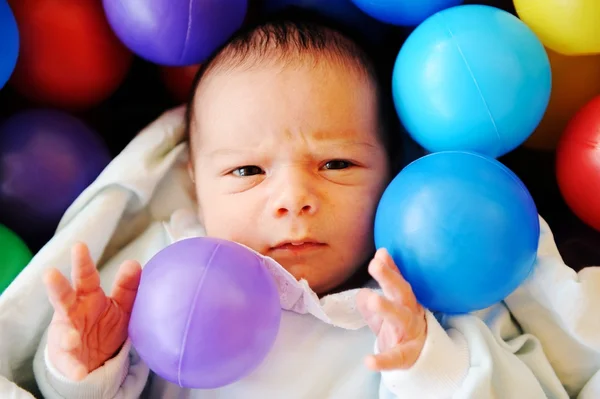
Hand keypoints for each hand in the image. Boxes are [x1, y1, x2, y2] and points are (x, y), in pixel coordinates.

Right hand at [44, 242, 141, 380]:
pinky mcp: (67, 358)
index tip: (79, 246)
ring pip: (63, 332)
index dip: (83, 262)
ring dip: (66, 335)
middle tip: (50, 274)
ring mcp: (67, 334)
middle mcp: (73, 312)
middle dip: (57, 286)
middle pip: (64, 297)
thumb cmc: (105, 323)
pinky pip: (71, 363)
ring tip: (73, 338)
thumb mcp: (120, 305)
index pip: (86, 276)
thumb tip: (135, 262)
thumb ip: (128, 286)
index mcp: (88, 296)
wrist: (94, 358)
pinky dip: (75, 368)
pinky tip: (80, 372)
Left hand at [357, 248, 426, 370]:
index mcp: (406, 302)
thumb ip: (373, 302)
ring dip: (386, 308)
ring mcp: (410, 334)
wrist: (422, 361)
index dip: (391, 267)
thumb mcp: (388, 314)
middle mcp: (410, 314)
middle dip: (389, 278)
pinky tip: (368, 361)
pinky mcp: (406, 356)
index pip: (398, 281)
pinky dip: (382, 361)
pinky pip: (395, 358)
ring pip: (400, 319)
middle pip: (402, 293)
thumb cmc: (402, 331)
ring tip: (372, 299)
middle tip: (374, 265)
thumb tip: (360, 292)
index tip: (381, 253)